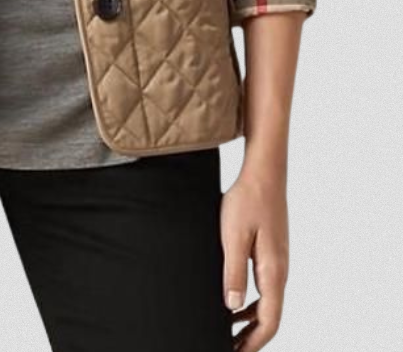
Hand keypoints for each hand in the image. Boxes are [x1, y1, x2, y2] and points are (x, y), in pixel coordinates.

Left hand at [220, 166, 289, 351]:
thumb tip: (232, 307)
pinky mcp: (272, 253)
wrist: (263, 173)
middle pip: (270, 317)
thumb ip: (234, 272)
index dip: (253, 343)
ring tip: (228, 332)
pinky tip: (234, 303)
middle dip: (251, 338)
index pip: (269, 321)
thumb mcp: (233, 237)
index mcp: (273, 272)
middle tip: (229, 347)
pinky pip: (264, 288)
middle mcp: (280, 271)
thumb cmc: (248, 200)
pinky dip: (251, 302)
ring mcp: (278, 262)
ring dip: (250, 322)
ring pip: (268, 303)